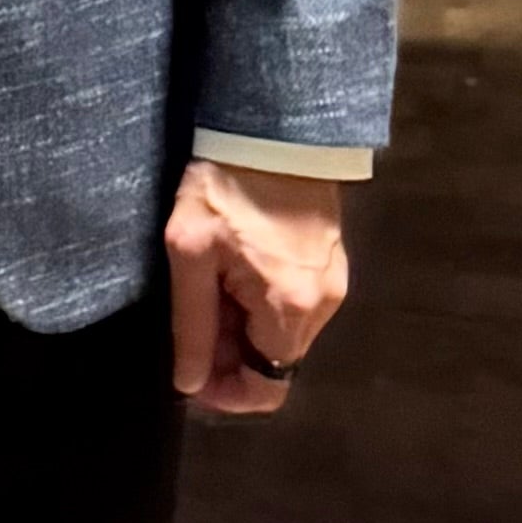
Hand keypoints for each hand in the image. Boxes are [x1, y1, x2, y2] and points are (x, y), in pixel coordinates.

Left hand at [165, 160, 350, 417]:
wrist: (272, 128)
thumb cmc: (224, 185)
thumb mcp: (189, 251)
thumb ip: (192, 324)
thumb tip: (189, 382)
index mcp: (289, 308)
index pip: (266, 390)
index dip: (225, 394)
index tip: (189, 375)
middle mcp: (322, 306)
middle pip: (273, 362)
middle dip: (229, 356)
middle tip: (190, 323)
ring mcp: (332, 284)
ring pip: (282, 334)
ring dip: (243, 328)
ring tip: (208, 288)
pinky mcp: (330, 263)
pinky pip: (293, 305)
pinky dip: (261, 303)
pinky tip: (232, 272)